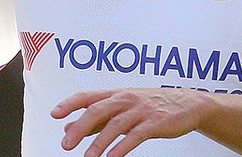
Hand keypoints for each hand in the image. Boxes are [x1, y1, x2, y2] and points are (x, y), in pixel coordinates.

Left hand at [52, 87, 205, 156]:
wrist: (187, 103)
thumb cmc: (147, 105)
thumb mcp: (120, 108)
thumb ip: (94, 120)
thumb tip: (67, 129)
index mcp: (114, 94)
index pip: (87, 96)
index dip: (70, 104)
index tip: (54, 114)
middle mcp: (124, 98)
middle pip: (97, 110)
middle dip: (79, 127)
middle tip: (66, 144)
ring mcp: (140, 110)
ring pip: (115, 125)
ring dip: (99, 142)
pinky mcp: (155, 123)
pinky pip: (135, 136)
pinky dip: (122, 147)